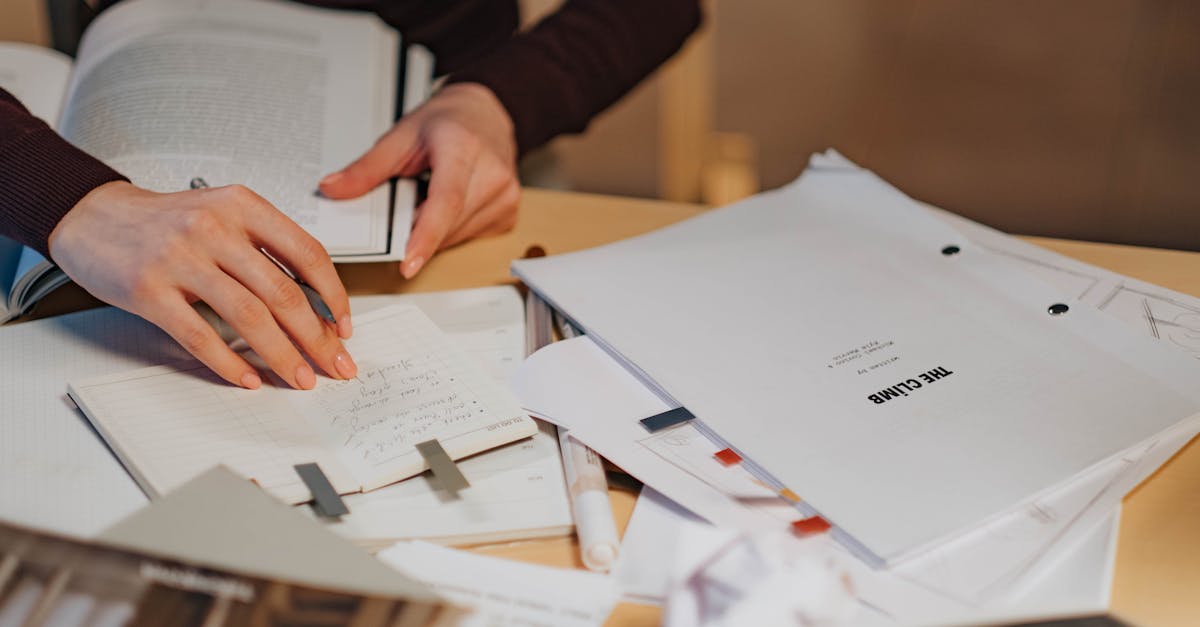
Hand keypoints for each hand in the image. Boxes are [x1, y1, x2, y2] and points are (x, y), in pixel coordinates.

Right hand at [48, 181, 356, 389]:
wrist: (94, 216)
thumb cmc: (167, 222)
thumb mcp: (225, 214)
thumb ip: (266, 250)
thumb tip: (316, 305)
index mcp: (243, 206)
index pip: (307, 253)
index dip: (334, 295)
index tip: (345, 326)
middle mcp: (215, 228)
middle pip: (283, 292)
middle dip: (317, 337)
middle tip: (335, 364)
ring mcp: (180, 259)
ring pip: (248, 316)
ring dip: (281, 355)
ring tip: (300, 377)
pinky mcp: (149, 290)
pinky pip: (199, 334)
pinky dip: (228, 362)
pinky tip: (248, 378)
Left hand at [319, 82, 519, 278]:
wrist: (487, 113)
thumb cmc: (448, 121)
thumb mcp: (402, 136)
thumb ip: (367, 168)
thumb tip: (333, 190)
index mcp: (464, 148)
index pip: (446, 201)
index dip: (425, 235)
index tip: (407, 263)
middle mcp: (493, 174)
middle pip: (447, 223)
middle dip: (416, 227)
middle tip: (406, 203)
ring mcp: (505, 197)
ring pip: (456, 236)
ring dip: (433, 229)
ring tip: (430, 194)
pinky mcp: (509, 214)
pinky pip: (469, 236)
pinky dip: (450, 229)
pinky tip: (448, 203)